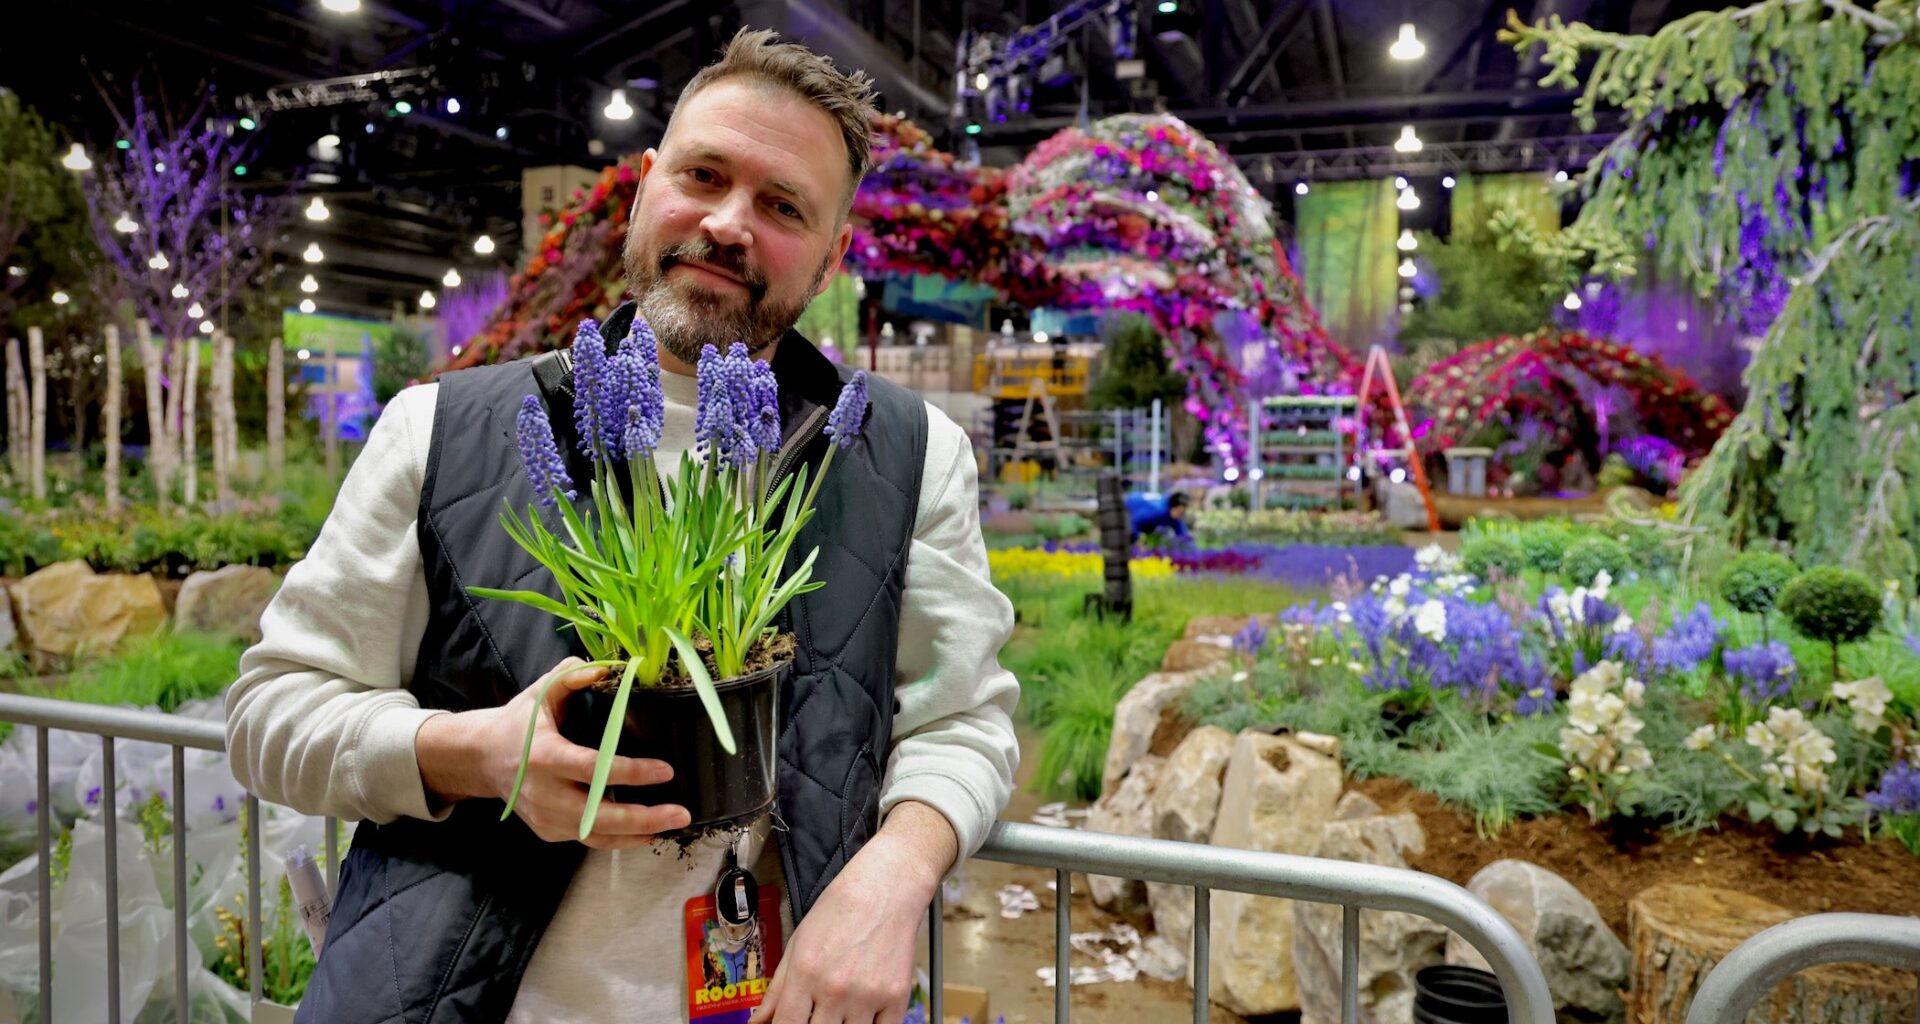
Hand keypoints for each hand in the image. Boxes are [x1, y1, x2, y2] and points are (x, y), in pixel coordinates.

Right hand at [415, 656, 690, 847]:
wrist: (483, 758)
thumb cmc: (520, 722)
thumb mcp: (540, 692)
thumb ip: (570, 677)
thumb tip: (605, 669)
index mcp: (544, 756)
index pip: (592, 769)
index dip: (630, 773)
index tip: (665, 771)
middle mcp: (544, 793)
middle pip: (598, 814)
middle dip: (642, 818)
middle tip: (680, 813)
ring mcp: (545, 817)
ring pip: (596, 835)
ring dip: (636, 835)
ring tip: (672, 825)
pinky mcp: (548, 832)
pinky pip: (588, 839)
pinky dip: (618, 839)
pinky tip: (648, 833)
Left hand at [751, 803, 956, 1023]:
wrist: (887, 887)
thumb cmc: (840, 909)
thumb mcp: (798, 943)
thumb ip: (776, 989)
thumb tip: (758, 1022)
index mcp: (806, 973)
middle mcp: (836, 989)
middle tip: (819, 1012)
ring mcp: (868, 996)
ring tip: (841, 1006)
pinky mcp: (897, 997)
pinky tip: (864, 1013)